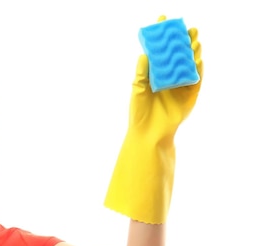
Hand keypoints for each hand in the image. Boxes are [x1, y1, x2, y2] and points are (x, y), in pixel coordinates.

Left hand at [129, 16, 202, 140]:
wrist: (149, 133)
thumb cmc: (139, 112)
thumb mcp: (138, 90)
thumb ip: (142, 73)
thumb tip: (144, 54)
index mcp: (155, 74)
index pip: (161, 52)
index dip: (164, 37)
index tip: (164, 20)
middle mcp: (169, 77)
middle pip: (178, 55)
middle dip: (184, 42)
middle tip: (187, 28)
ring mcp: (180, 85)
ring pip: (189, 65)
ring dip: (193, 52)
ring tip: (194, 40)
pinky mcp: (189, 95)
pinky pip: (196, 80)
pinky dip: (198, 69)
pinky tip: (198, 59)